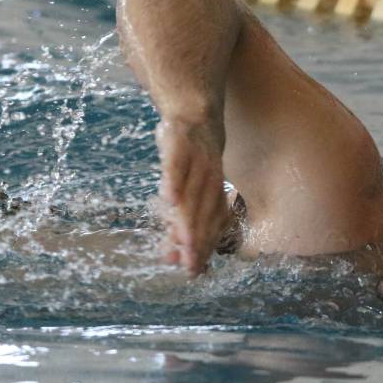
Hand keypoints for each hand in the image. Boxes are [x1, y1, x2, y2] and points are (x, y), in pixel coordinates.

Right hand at [156, 116, 228, 275]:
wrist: (195, 113)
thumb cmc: (191, 161)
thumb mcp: (190, 189)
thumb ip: (180, 221)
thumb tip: (171, 257)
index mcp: (215, 192)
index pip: (209, 224)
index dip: (202, 247)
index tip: (194, 270)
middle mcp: (210, 179)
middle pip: (203, 214)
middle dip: (197, 240)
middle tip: (188, 264)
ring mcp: (196, 162)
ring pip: (192, 194)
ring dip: (187, 219)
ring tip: (181, 242)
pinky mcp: (179, 144)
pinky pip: (176, 164)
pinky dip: (173, 180)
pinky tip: (168, 199)